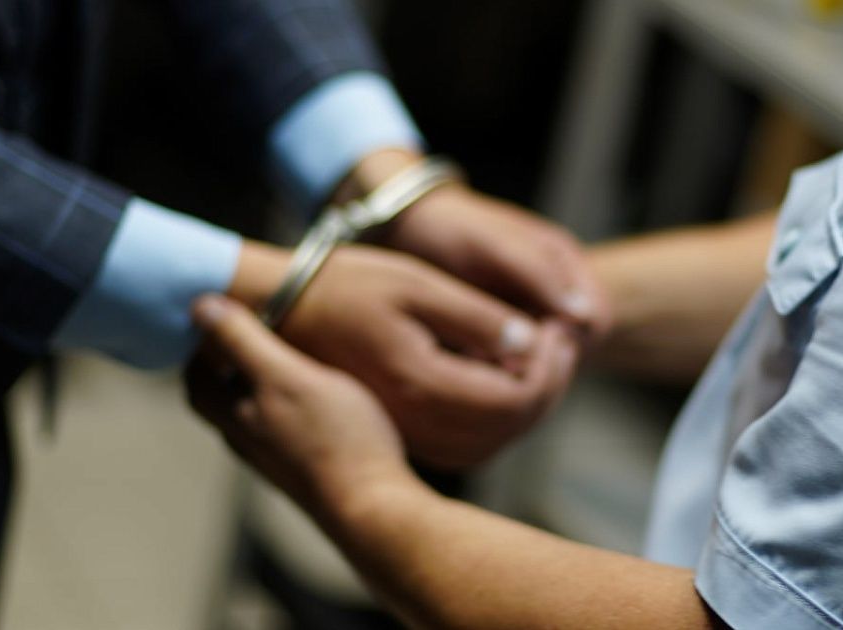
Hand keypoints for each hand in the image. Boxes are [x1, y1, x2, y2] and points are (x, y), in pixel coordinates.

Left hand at [186, 294, 416, 512]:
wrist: (375, 505)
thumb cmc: (335, 437)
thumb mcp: (287, 377)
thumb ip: (244, 342)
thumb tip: (200, 307)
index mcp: (234, 418)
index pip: (198, 380)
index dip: (203, 349)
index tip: (222, 319)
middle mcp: (250, 443)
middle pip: (223, 401)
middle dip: (230, 368)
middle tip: (251, 336)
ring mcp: (280, 462)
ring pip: (257, 419)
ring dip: (263, 390)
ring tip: (289, 363)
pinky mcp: (310, 473)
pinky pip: (288, 435)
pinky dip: (292, 411)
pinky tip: (322, 404)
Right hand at [228, 241, 577, 469]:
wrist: (282, 311)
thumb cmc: (344, 285)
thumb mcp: (416, 283)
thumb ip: (477, 316)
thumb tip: (531, 342)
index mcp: (420, 382)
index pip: (513, 396)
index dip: (549, 365)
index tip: (554, 325)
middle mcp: (416, 419)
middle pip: (510, 425)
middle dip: (549, 383)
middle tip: (560, 338)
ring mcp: (409, 431)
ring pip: (493, 441)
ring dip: (529, 404)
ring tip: (543, 356)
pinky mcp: (405, 431)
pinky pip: (469, 445)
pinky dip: (500, 419)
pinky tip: (509, 379)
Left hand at [342, 149, 611, 342]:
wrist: (405, 227)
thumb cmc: (451, 228)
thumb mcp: (495, 245)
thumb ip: (538, 274)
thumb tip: (582, 318)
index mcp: (564, 263)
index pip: (595, 319)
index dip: (573, 340)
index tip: (531, 344)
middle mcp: (553, 291)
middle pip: (572, 345)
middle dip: (543, 358)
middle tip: (498, 359)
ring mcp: (528, 312)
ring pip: (543, 358)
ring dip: (520, 367)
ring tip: (478, 359)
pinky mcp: (501, 330)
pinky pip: (513, 361)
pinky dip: (497, 368)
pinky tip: (468, 363)